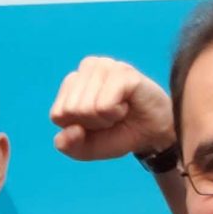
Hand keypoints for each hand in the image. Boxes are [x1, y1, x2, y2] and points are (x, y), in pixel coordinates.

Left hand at [49, 56, 173, 161]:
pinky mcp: (123, 73)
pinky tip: (127, 105)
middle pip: (70, 111)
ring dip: (105, 119)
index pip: (57, 115)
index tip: (97, 122)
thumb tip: (69, 131)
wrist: (154, 135)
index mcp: (73, 80)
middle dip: (91, 124)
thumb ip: (68, 145)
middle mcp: (88, 66)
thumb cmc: (120, 134)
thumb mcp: (87, 148)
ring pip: (85, 108)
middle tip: (111, 117)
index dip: (78, 128)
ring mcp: (106, 65)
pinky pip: (103, 105)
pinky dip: (115, 114)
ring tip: (119, 111)